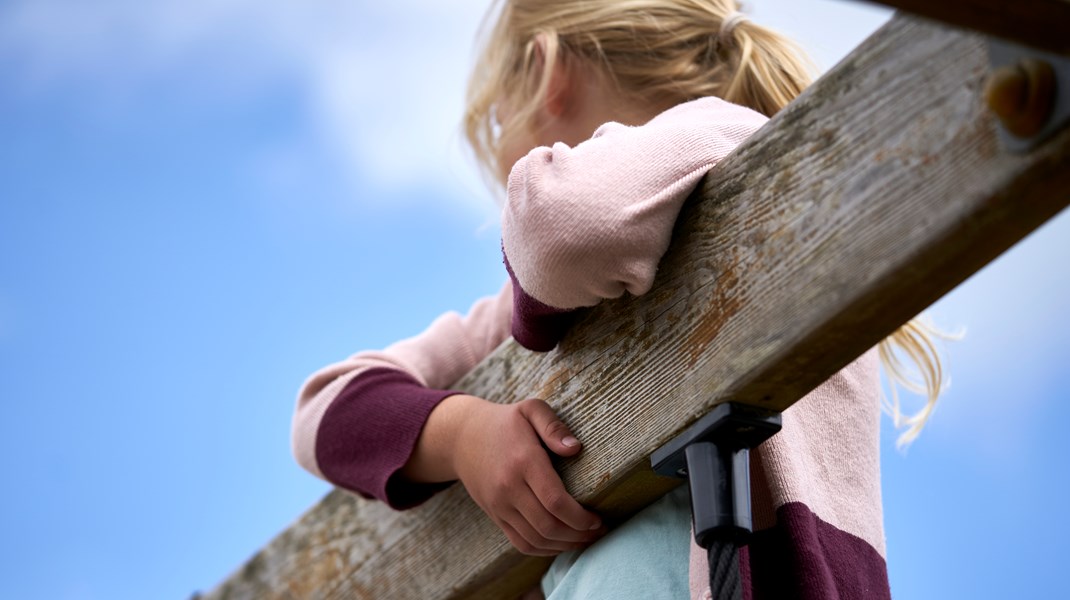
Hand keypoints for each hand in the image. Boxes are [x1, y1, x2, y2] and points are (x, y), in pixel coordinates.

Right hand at [453, 397, 603, 555]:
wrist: (462, 438)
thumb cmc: (505, 422)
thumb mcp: (530, 410)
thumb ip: (554, 426)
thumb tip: (576, 448)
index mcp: (523, 461)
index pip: (555, 501)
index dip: (580, 517)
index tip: (598, 518)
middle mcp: (509, 488)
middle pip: (548, 525)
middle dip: (578, 534)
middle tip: (599, 531)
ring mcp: (500, 505)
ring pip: (536, 539)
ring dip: (565, 545)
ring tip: (585, 539)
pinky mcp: (495, 515)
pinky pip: (521, 543)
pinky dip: (544, 549)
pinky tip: (562, 543)